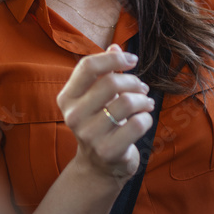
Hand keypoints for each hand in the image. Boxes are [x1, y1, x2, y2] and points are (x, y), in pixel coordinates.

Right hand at [56, 44, 154, 185]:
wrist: (98, 167)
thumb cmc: (101, 123)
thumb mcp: (97, 97)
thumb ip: (105, 72)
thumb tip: (115, 46)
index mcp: (67, 98)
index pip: (88, 66)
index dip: (114, 59)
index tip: (132, 60)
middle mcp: (73, 116)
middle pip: (111, 83)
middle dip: (134, 82)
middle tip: (142, 88)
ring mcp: (89, 135)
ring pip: (126, 103)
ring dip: (143, 100)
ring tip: (146, 103)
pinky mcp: (108, 151)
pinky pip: (137, 124)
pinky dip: (146, 118)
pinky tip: (144, 119)